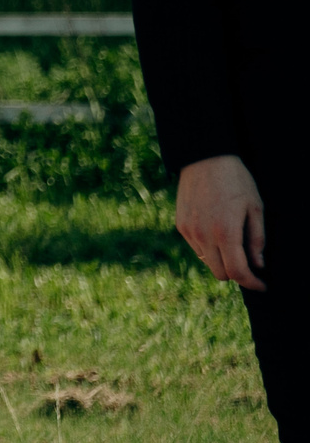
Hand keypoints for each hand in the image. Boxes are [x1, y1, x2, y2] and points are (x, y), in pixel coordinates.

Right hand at [177, 154, 266, 290]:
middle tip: (249, 265)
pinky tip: (217, 233)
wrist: (204, 158)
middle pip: (221, 273)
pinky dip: (209, 249)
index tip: (261, 285)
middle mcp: (204, 235)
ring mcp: (189, 231)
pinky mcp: (181, 225)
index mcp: (225, 232)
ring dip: (221, 260)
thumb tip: (257, 264)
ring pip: (207, 262)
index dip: (252, 283)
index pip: (238, 272)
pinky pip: (197, 248)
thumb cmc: (235, 180)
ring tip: (233, 245)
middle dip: (237, 273)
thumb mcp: (254, 208)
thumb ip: (256, 239)